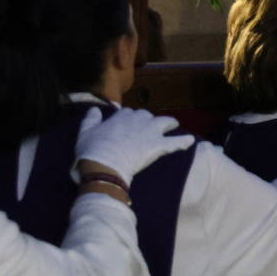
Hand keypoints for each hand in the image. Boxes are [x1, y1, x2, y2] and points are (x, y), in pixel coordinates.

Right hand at [74, 107, 194, 183]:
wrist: (104, 165)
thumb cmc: (92, 150)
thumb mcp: (85, 131)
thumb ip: (91, 119)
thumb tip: (94, 110)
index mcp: (121, 116)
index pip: (128, 113)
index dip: (130, 118)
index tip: (129, 123)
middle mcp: (138, 120)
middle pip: (147, 115)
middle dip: (149, 120)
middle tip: (150, 127)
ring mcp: (150, 132)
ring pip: (165, 122)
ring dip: (170, 123)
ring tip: (174, 125)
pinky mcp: (158, 146)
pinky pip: (176, 142)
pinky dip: (184, 141)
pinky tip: (191, 141)